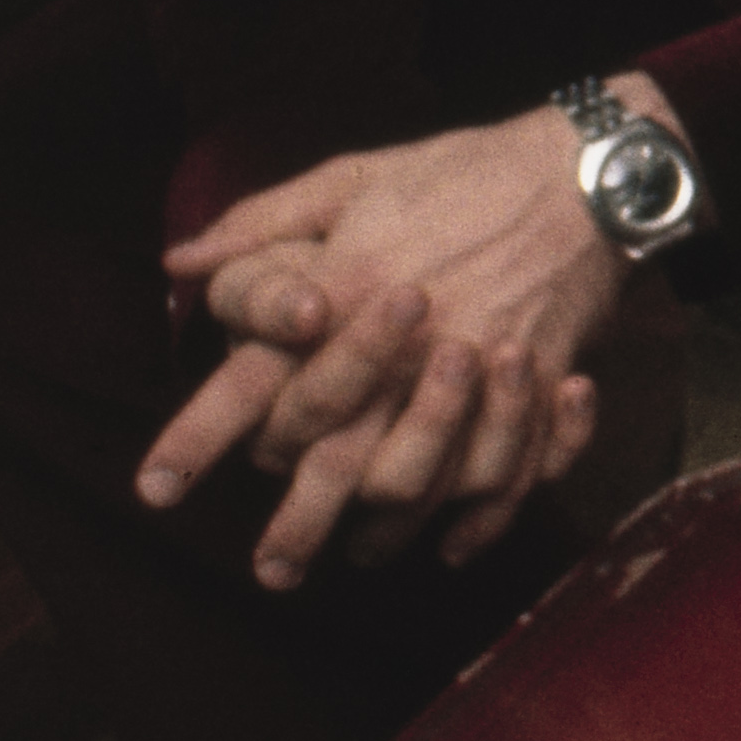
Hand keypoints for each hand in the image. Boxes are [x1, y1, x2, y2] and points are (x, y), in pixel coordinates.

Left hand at [143, 98, 644, 587]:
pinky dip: (482, 516)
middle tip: (271, 572)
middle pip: (336, 463)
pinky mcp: (541, 382)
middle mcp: (405, 344)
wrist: (586, 168)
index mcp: (347, 291)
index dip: (198, 439)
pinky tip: (454, 540)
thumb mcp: (353, 176)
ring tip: (361, 555)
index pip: (254, 381)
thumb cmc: (462, 170)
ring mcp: (478, 370)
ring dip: (388, 530)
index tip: (154, 489)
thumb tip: (180, 260)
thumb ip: (262, 222)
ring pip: (421, 481)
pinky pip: (509, 471)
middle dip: (296, 525)